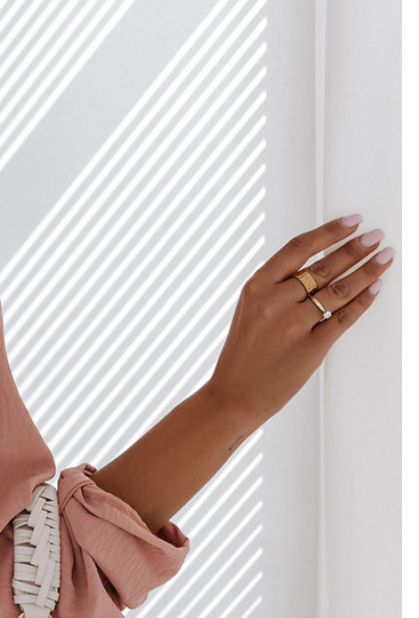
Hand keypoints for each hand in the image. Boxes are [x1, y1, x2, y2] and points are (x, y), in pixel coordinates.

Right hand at [204, 216, 395, 427]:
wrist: (233, 395)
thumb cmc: (242, 355)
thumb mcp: (249, 311)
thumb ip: (277, 288)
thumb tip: (316, 266)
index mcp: (256, 287)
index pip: (299, 248)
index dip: (329, 232)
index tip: (351, 222)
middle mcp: (275, 302)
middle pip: (324, 266)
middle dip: (355, 248)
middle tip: (375, 236)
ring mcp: (293, 325)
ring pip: (339, 289)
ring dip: (367, 270)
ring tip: (384, 256)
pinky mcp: (311, 348)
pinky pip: (344, 318)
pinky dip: (363, 300)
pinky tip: (375, 286)